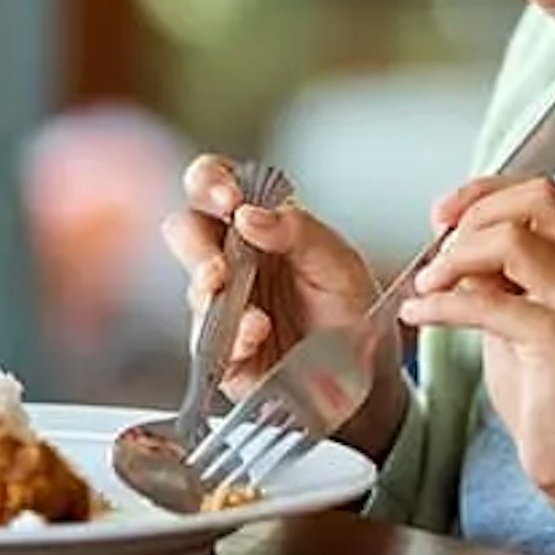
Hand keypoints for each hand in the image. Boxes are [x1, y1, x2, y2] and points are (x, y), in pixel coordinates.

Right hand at [160, 155, 406, 459]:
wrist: (368, 375)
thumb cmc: (352, 308)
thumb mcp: (340, 261)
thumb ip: (300, 231)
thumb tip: (248, 215)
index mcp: (259, 223)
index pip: (215, 184)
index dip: (209, 180)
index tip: (228, 196)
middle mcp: (233, 258)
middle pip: (186, 231)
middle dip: (195, 243)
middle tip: (220, 261)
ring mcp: (224, 305)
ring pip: (195, 288)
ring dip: (213, 293)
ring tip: (249, 308)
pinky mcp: (224, 352)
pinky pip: (211, 342)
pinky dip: (233, 338)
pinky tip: (256, 335)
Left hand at [399, 176, 554, 540]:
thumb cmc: (554, 401)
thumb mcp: (520, 324)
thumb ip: (498, 283)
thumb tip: (455, 251)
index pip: (545, 194)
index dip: (488, 192)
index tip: (444, 214)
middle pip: (540, 198)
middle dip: (476, 211)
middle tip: (437, 245)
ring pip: (514, 240)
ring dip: (456, 257)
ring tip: (427, 286)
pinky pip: (490, 301)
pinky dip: (442, 304)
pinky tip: (419, 315)